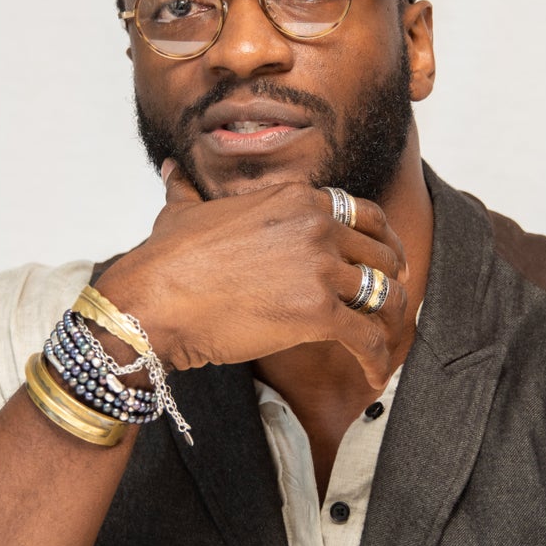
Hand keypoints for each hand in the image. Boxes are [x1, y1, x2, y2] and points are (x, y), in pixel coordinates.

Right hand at [96, 166, 407, 390]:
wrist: (153, 301)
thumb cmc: (165, 261)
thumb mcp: (181, 211)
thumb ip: (186, 187)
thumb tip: (171, 169)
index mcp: (295, 198)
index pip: (360, 212)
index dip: (378, 238)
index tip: (382, 257)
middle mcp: (315, 226)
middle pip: (380, 252)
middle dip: (392, 277)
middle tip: (392, 300)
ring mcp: (320, 267)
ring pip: (383, 293)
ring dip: (391, 320)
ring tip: (387, 339)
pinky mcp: (318, 312)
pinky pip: (367, 337)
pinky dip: (377, 360)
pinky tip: (374, 375)